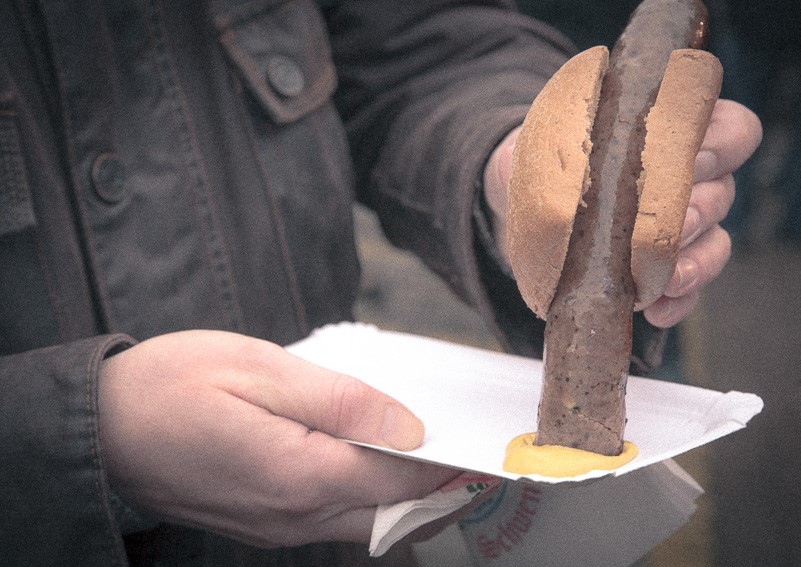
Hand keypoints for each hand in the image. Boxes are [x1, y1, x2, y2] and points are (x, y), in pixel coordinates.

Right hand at [98, 330, 459, 547]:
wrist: (103, 427)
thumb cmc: (173, 385)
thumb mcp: (259, 369)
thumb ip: (342, 400)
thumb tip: (409, 427)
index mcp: (301, 473)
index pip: (401, 474)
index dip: (450, 460)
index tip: (489, 446)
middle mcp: (296, 515)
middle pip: (394, 511)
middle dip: (442, 485)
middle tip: (481, 455)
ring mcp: (280, 527)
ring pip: (369, 521)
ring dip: (410, 494)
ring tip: (444, 457)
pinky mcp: (267, 524)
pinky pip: (337, 518)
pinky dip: (372, 496)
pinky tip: (381, 464)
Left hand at [482, 99, 761, 327]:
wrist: (533, 213)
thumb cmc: (552, 165)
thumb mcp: (541, 147)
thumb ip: (540, 147)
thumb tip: (524, 162)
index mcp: (675, 134)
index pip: (730, 128)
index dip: (724, 142)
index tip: (694, 157)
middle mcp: (692, 181)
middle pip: (725, 190)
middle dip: (703, 207)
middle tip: (676, 219)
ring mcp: (684, 232)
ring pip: (715, 243)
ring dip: (696, 261)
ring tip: (667, 277)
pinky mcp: (666, 275)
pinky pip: (689, 292)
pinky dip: (678, 303)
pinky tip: (655, 312)